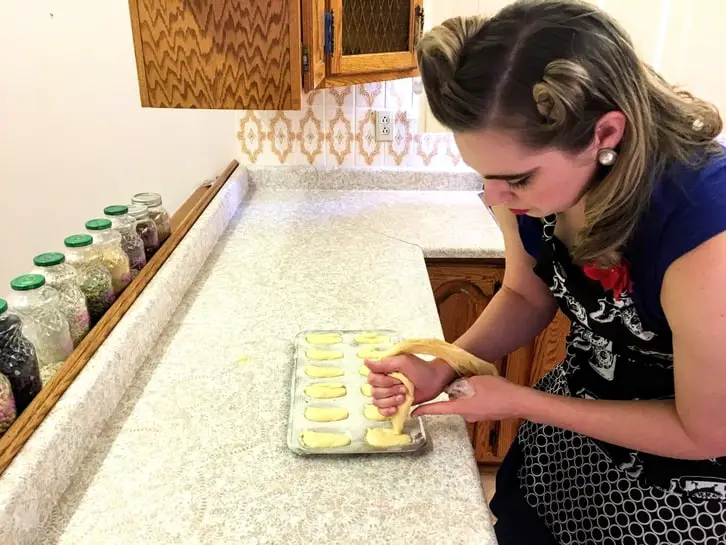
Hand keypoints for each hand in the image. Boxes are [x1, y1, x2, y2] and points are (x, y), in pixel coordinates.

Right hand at [366, 355, 456, 416]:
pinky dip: (387, 411)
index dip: (383, 382)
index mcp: (384, 370)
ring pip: (377, 402)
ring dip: (390, 401)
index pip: (371, 379)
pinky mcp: (394, 404)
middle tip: (404, 388)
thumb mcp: (402, 362)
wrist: (435, 380)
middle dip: (389, 392)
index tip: (397, 379)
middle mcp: (384, 382)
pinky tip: (395, 408)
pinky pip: (381, 411)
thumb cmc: (421, 369)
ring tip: (403, 397)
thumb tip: (365, 361)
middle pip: (374, 392)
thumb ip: (383, 363)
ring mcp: (389, 394)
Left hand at [411, 375, 529, 421]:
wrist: (519, 402)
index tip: (413, 413)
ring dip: (466, 393)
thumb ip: (460, 384)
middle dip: (454, 391)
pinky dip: (475, 396)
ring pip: (463, 402)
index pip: (438, 409)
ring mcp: (476, 416)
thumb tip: (452, 387)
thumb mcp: (475, 381)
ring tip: (478, 383)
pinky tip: (485, 389)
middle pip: (452, 402)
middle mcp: (466, 415)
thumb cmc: (498, 391)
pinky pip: (473, 404)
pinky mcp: (484, 414)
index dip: (424, 410)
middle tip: (464, 380)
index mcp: (461, 408)